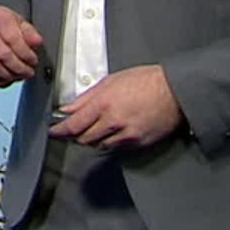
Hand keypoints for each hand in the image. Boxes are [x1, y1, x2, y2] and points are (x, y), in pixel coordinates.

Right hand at [0, 5, 42, 87]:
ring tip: (17, 76)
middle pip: (2, 54)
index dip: (26, 54)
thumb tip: (36, 41)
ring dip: (9, 76)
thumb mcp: (23, 26)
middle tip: (27, 72)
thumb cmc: (9, 28)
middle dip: (19, 67)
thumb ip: (31, 34)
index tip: (33, 61)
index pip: (12, 38)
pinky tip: (5, 79)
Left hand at [49, 65, 184, 149]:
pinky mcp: (138, 143)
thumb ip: (86, 97)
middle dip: (75, 135)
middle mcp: (113, 122)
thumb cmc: (146, 81)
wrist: (175, 91)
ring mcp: (126, 135)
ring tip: (96, 127)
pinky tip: (112, 131)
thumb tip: (68, 108)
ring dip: (92, 139)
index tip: (53, 131)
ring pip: (99, 145)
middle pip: (83, 139)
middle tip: (74, 128)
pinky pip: (116, 148)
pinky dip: (109, 142)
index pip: (73, 125)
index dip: (60, 131)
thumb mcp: (110, 81)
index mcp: (104, 104)